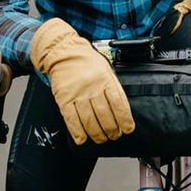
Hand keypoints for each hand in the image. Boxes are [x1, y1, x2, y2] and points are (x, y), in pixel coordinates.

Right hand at [31, 18, 134, 144]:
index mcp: (105, 78)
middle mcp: (92, 86)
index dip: (124, 119)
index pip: (118, 103)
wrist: (65, 51)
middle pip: (104, 115)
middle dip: (111, 130)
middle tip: (113, 135)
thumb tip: (122, 111)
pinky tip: (82, 138)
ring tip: (101, 138)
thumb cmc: (87, 61)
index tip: (127, 129)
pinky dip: (77, 131)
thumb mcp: (106, 69)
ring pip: (89, 120)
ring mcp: (77, 93)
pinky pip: (71, 118)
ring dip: (97, 133)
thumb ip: (113, 88)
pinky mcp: (64, 98)